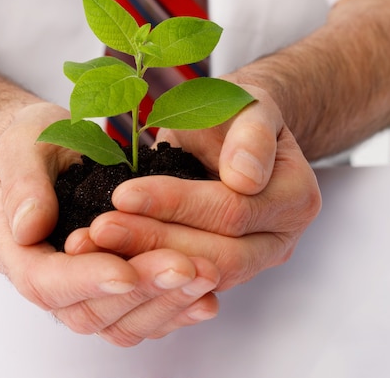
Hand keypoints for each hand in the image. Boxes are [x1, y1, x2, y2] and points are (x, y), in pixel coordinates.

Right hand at [0, 103, 220, 345]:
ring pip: (120, 322)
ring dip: (164, 302)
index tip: (126, 270)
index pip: (45, 282)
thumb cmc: (31, 144)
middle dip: (140, 290)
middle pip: (88, 311)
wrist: (48, 150)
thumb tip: (30, 226)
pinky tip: (206, 295)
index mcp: (13, 249)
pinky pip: (141, 315)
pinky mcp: (111, 287)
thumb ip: (23, 185)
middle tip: (185, 268)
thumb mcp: (20, 147)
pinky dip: (174, 308)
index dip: (87, 280)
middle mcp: (46, 279)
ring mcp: (80, 289)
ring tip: (205, 276)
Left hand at [66, 88, 321, 291]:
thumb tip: (246, 177)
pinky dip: (145, 271)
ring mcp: (252, 261)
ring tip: (94, 244)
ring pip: (198, 276)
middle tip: (99, 228)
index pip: (232, 210)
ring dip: (143, 262)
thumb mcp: (250, 105)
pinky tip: (107, 259)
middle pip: (218, 254)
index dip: (177, 204)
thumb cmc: (236, 113)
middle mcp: (279, 240)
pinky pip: (184, 283)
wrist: (233, 131)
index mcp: (295, 199)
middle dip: (154, 241)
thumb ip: (252, 134)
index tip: (123, 194)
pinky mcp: (222, 270)